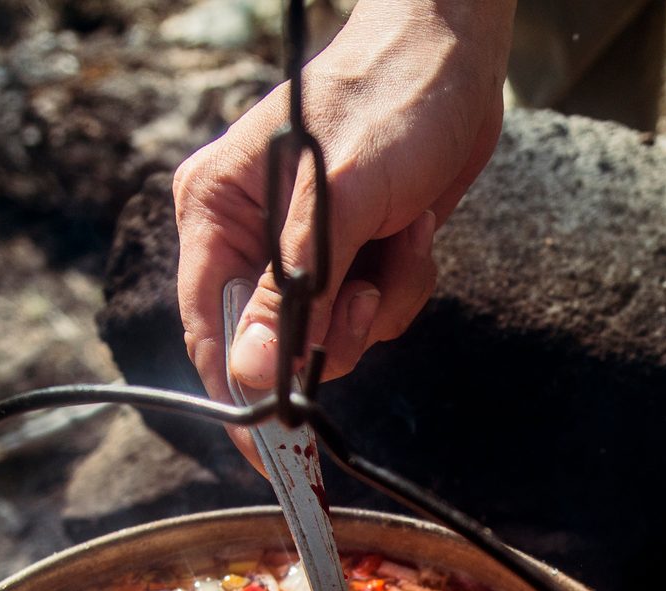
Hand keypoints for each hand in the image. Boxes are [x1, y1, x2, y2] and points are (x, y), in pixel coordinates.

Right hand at [173, 0, 514, 449]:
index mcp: (217, 212)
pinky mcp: (355, 256)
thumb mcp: (335, 202)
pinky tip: (414, 232)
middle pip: (274, 344)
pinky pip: (374, 312)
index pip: (208, 329)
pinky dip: (404, 284)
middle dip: (332, 334)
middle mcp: (251, 236)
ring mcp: (304, 251)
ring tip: (399, 236)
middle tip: (365, 293)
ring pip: (333, 336)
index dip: (238, 395)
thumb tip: (253, 375)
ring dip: (380, 302)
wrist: (458, 61)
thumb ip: (292, 293)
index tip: (270, 454)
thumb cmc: (388, 104)